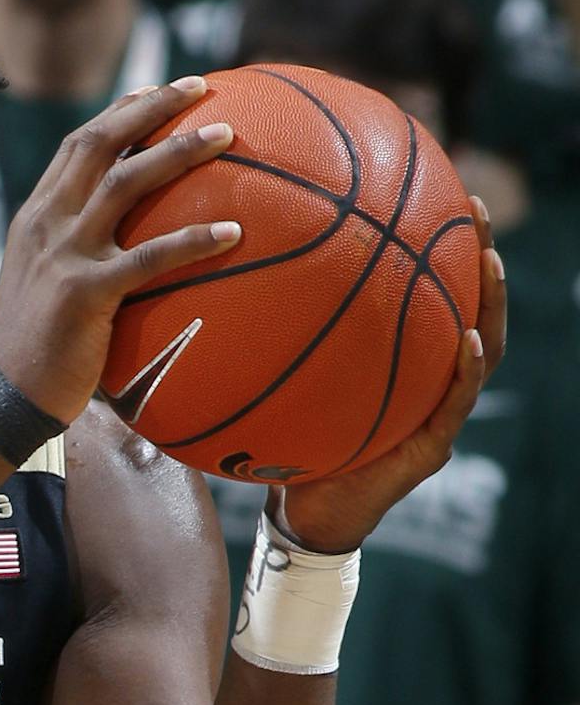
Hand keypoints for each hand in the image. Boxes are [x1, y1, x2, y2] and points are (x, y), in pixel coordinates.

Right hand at [0, 76, 242, 424]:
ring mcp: (62, 255)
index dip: (118, 112)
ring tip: (227, 135)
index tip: (155, 89)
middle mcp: (45, 225)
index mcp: (34, 219)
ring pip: (125, 183)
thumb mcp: (43, 288)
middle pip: (99, 143)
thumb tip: (133, 252)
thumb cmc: (35, 353)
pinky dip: (193, 240)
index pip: (75, 146)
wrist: (4, 399)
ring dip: (179, 152)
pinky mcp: (84, 293)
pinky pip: (150, 258)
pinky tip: (234, 232)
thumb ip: (77, 257)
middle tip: (202, 88)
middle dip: (151, 107)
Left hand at [274, 199, 505, 552]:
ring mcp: (435, 413)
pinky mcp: (429, 449)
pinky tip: (467, 342)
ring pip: (480, 349)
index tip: (428, 191)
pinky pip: (454, 404)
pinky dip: (464, 373)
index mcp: (396, 359)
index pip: (423, 292)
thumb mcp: (272, 384)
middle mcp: (423, 378)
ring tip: (489, 262)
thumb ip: (264, 340)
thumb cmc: (284, 446)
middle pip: (464, 306)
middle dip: (475, 256)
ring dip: (488, 305)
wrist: (300, 513)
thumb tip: (215, 282)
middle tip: (475, 206)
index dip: (433, 245)